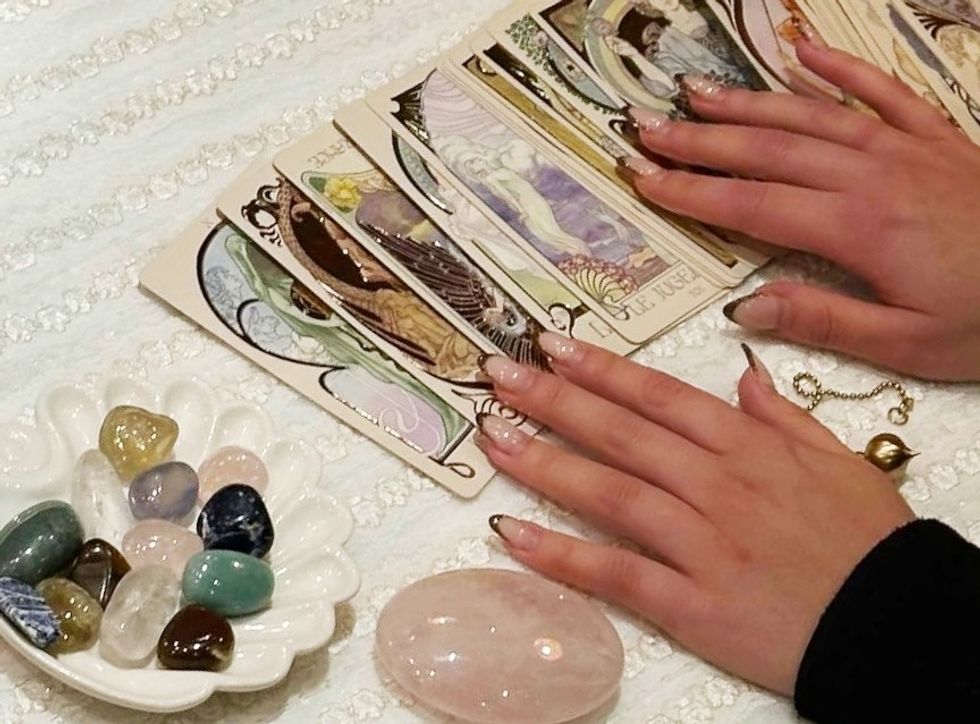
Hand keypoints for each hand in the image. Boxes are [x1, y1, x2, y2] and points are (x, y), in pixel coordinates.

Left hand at [478, 336, 914, 694]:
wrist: (895, 628)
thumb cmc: (869, 543)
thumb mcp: (840, 462)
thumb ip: (785, 416)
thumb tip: (742, 376)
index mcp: (751, 448)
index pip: (660, 397)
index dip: (602, 369)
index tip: (552, 345)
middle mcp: (719, 486)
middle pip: (623, 434)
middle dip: (555, 400)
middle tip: (499, 374)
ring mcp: (702, 545)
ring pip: (612, 493)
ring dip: (546, 463)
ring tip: (493, 437)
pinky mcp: (693, 605)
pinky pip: (617, 574)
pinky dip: (562, 555)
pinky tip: (513, 534)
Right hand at [626, 40, 979, 380]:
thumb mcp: (910, 345)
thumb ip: (825, 322)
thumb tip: (747, 308)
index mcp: (857, 227)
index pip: (753, 205)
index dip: (693, 192)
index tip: (645, 180)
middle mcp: (871, 175)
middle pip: (768, 149)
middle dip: (700, 140)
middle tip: (647, 129)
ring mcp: (904, 148)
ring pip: (810, 114)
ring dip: (747, 102)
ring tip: (695, 92)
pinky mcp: (937, 137)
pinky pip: (881, 92)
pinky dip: (840, 68)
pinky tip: (802, 50)